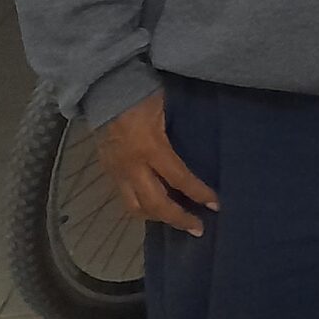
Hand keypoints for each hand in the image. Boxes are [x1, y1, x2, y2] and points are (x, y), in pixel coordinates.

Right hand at [96, 92, 218, 234]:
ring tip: (177, 220)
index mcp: (150, 148)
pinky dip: (142, 206)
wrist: (102, 90)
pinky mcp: (108, 172)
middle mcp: (131, 166)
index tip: (216, 205)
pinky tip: (156, 207)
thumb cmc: (140, 94)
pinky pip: (125, 198)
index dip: (198, 193)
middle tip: (198, 228)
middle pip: (154, 204)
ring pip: (135, 208)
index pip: (178, 178)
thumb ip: (180, 131)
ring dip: (157, 217)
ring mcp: (116, 172)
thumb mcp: (166, 108)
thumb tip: (203, 147)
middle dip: (177, 218)